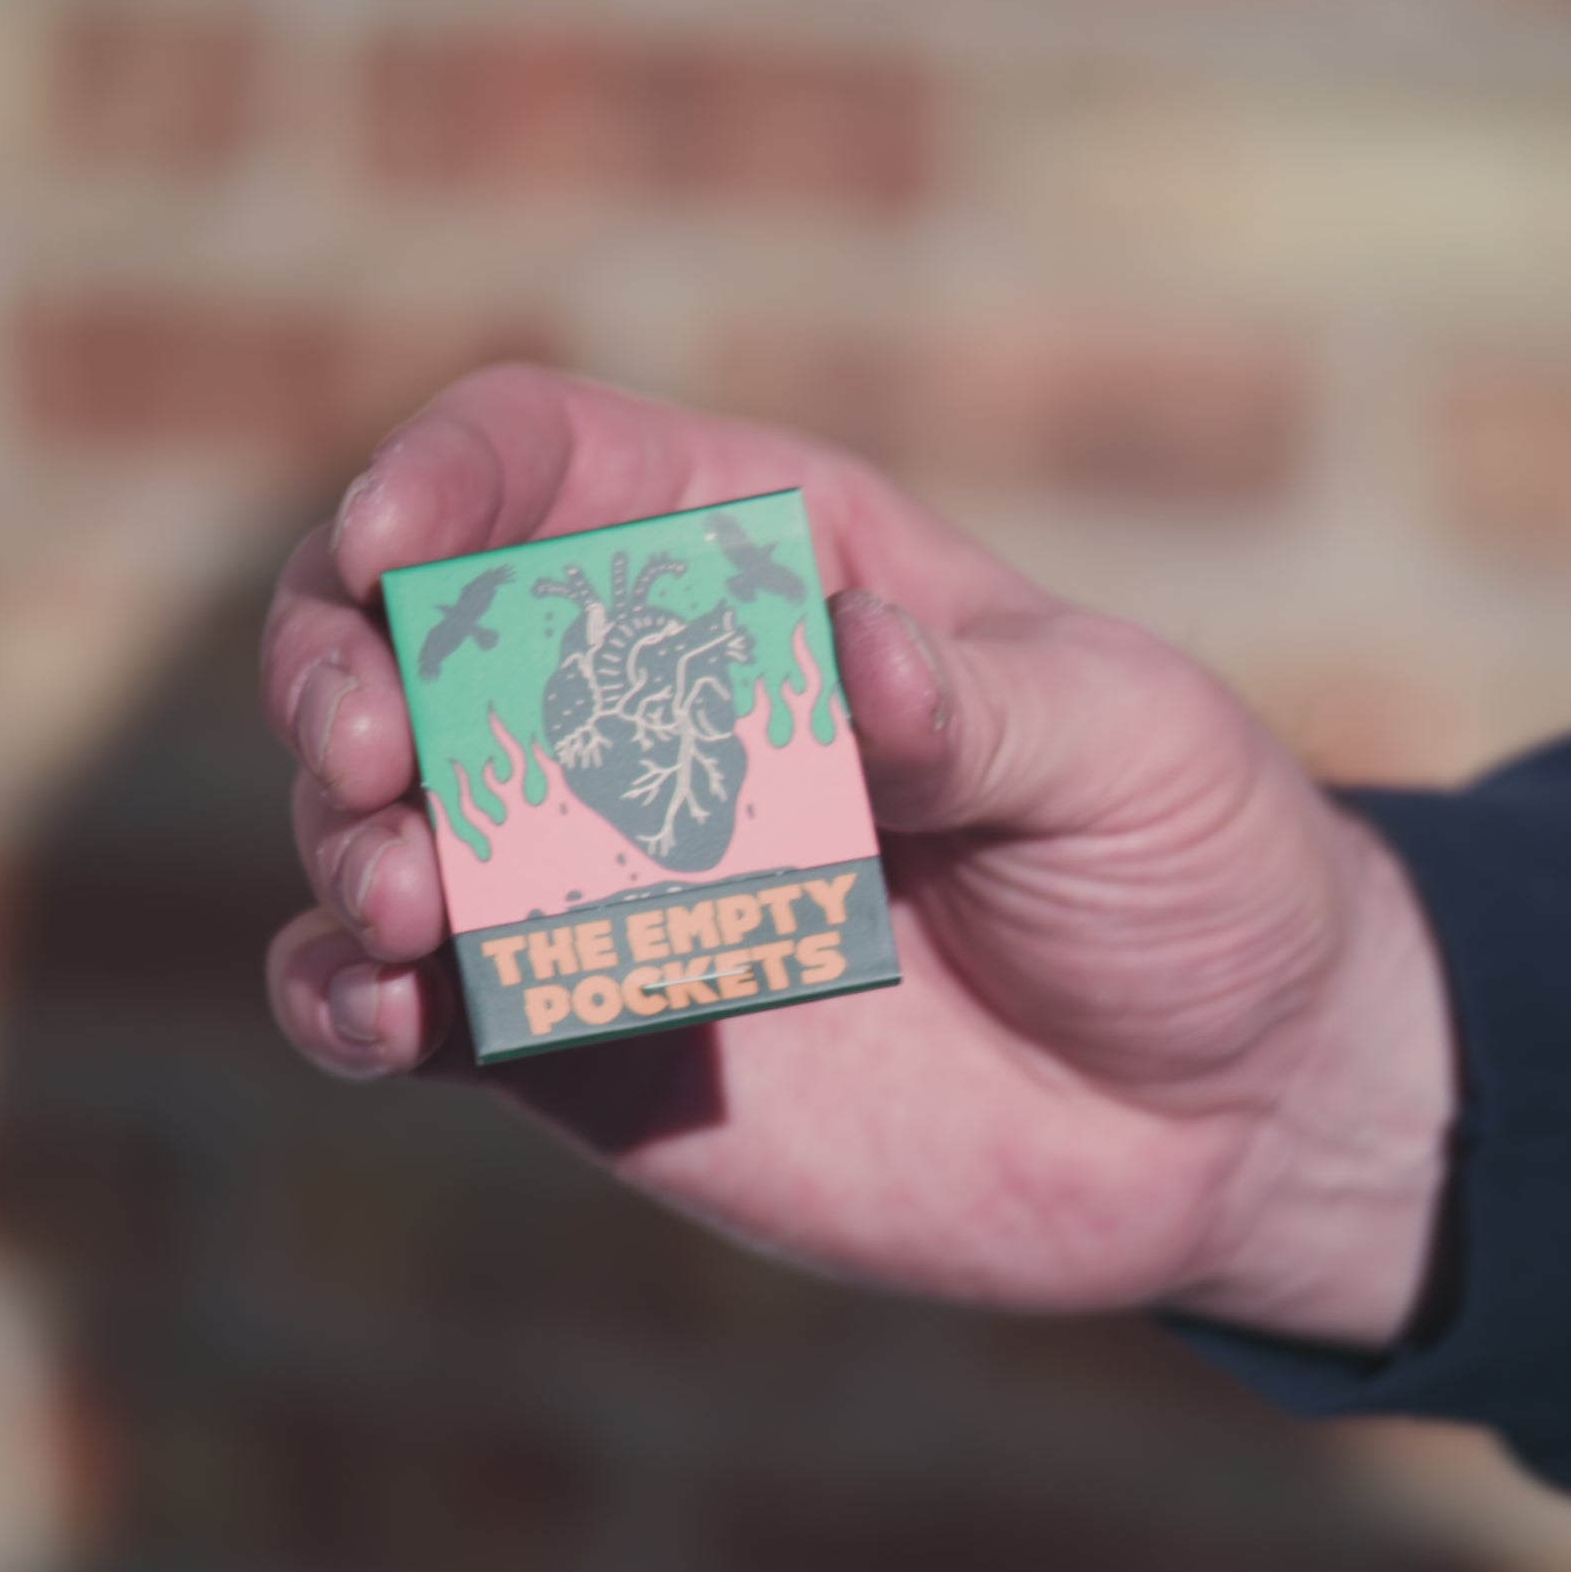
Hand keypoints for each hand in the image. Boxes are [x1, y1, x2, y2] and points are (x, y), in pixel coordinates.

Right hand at [262, 368, 1454, 1346]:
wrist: (1221, 1106)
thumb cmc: (1194, 868)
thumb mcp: (1125, 746)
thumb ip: (969, 705)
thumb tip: (847, 657)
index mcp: (777, 568)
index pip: (554, 465)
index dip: (449, 478)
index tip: (394, 542)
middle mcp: (662, 709)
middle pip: (424, 634)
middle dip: (348, 664)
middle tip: (371, 746)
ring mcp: (616, 878)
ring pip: (396, 820)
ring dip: (348, 841)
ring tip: (407, 897)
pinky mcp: (597, 1036)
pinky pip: (426, 1006)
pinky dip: (353, 1002)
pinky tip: (379, 1016)